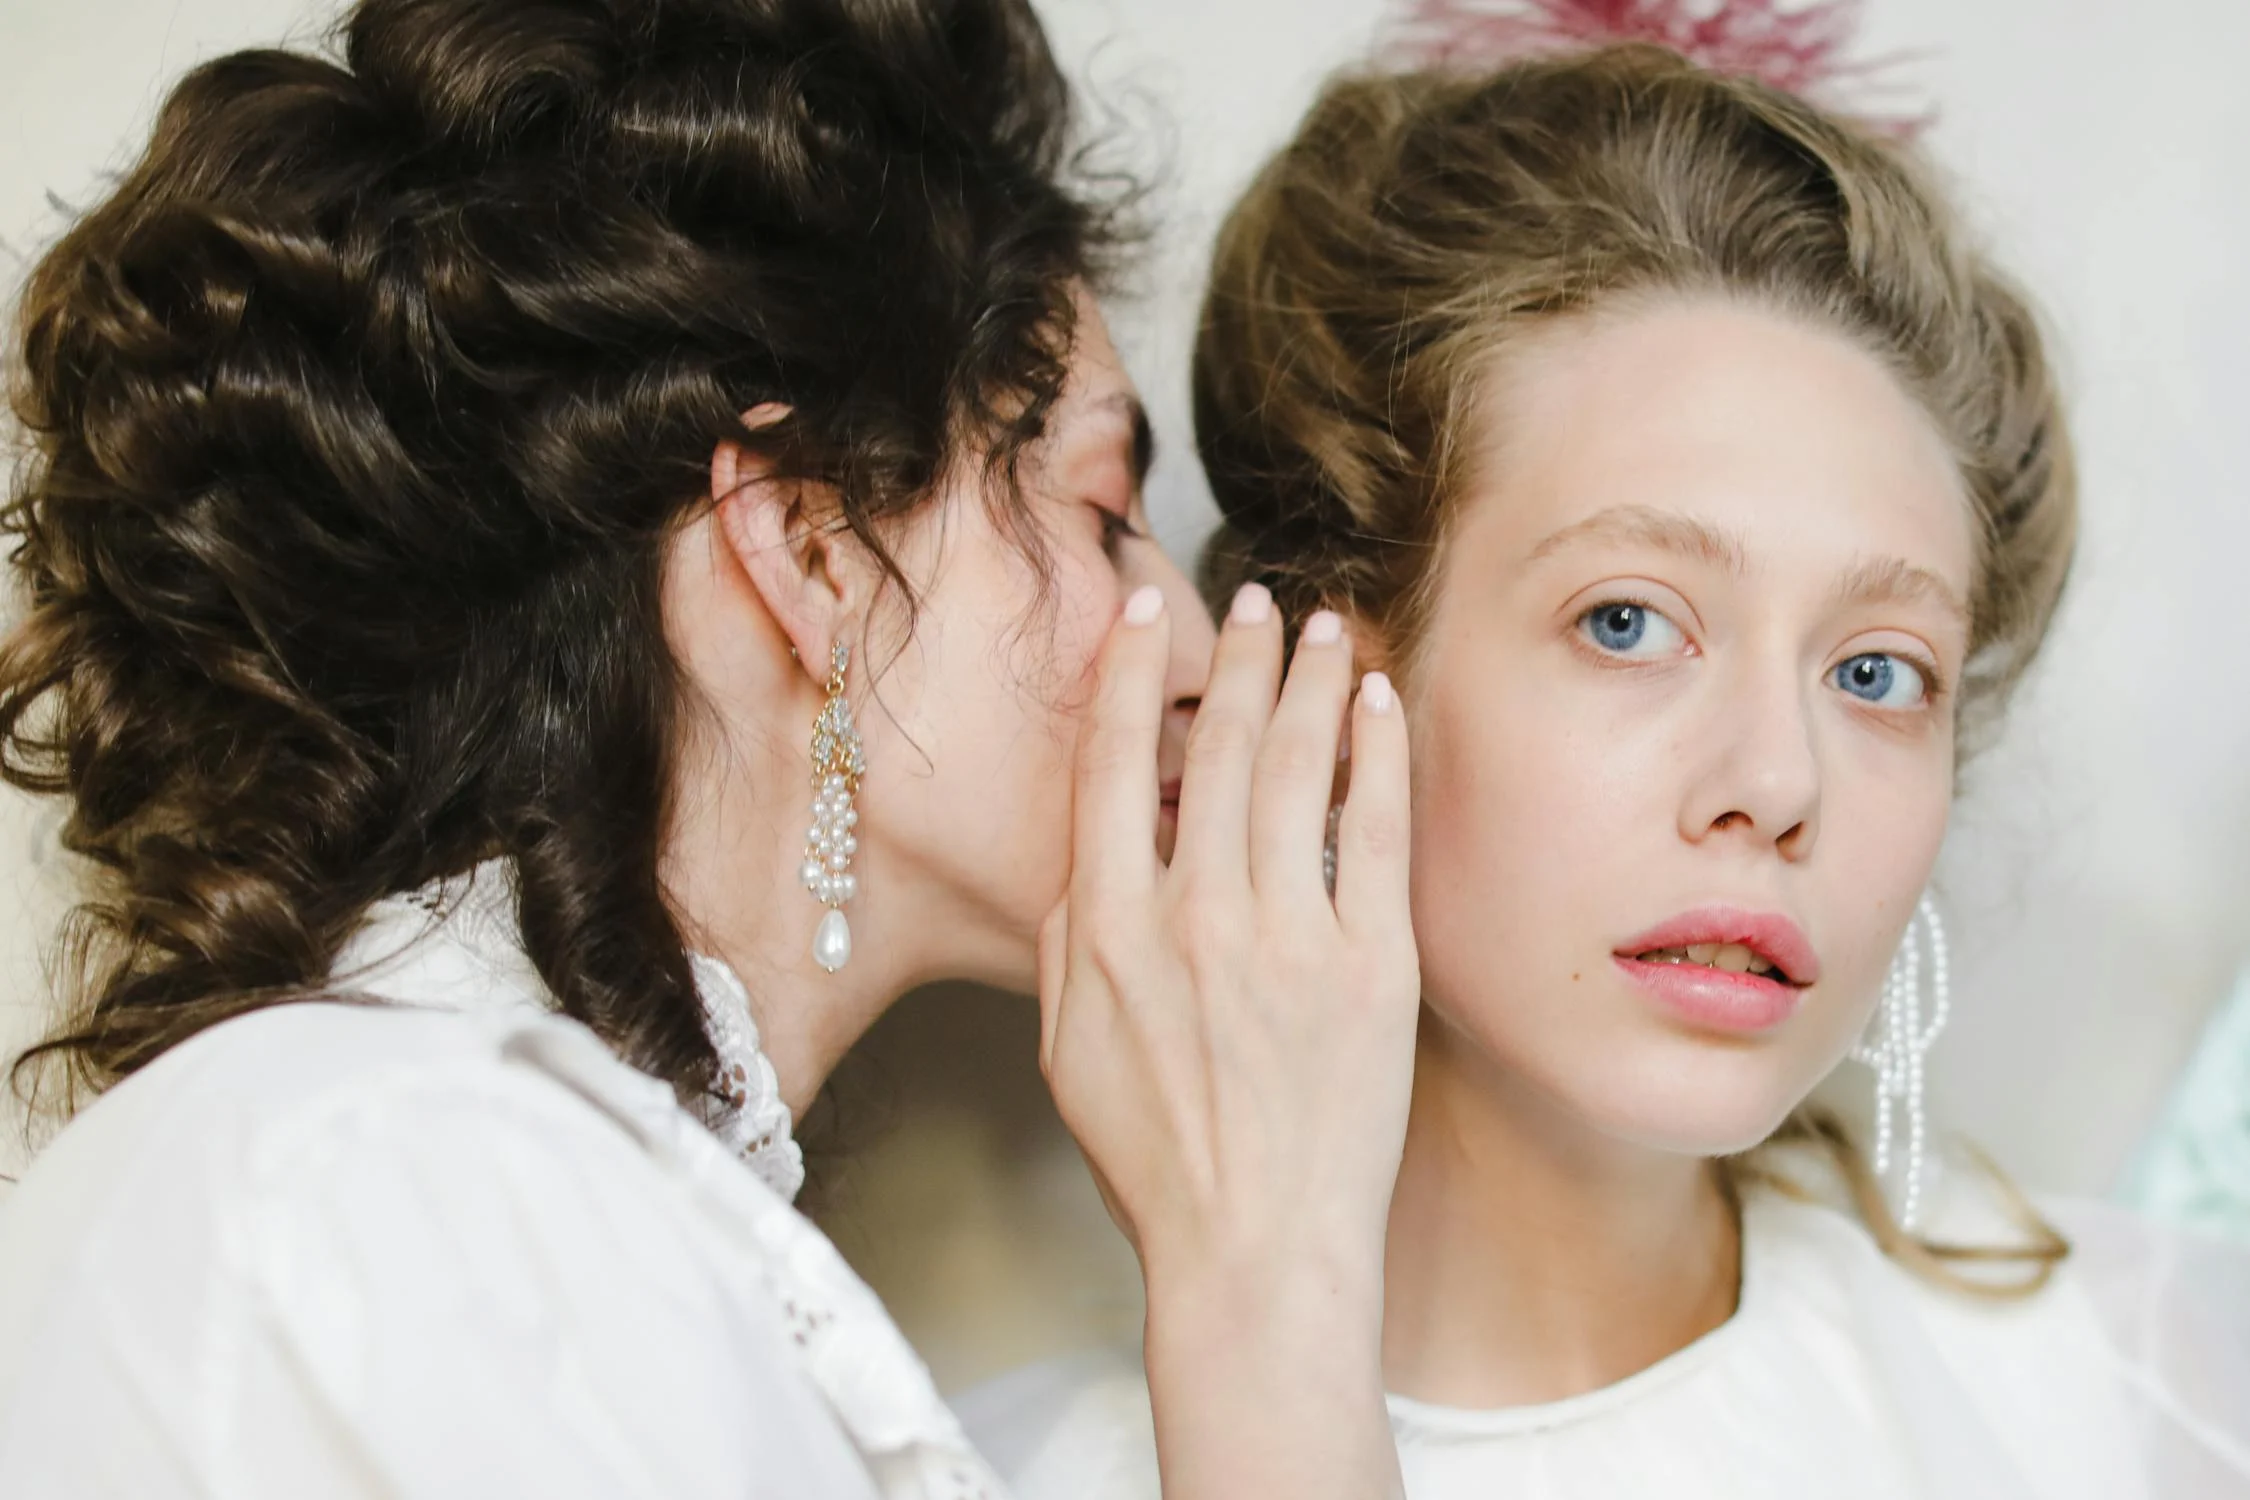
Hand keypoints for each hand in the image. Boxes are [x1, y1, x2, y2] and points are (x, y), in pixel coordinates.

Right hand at [1040, 580, 1417, 1499]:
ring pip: (1296, 770)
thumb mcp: (1066, 1046)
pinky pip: (1375, 831)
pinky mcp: (1371, 964)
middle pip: (1219, 745)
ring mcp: (1289, 937)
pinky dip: (1374, 754)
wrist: (1255, 1251)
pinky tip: (1375, 701)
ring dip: (1306, 680)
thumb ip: (1074, 933)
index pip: (1117, 762)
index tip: (1151, 609)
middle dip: (1237, 653)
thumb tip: (1097, 842)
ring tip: (1318, 624)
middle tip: (1254, 597)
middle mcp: (1196, 917)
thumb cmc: (1156, 1159)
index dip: (1135, 672)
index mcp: (1110, 929)